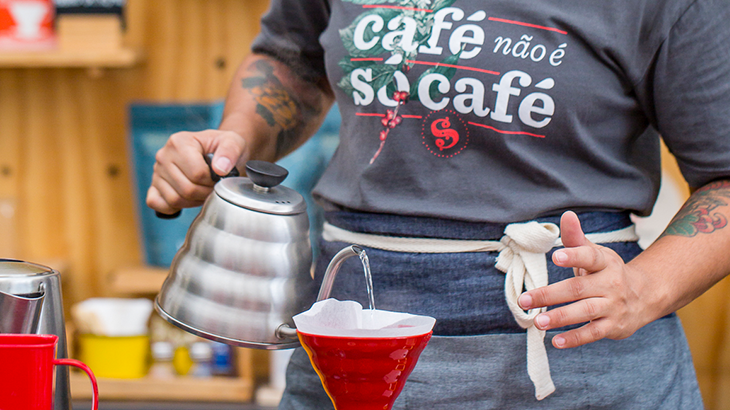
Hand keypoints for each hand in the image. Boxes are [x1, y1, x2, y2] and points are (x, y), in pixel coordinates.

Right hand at [146, 129, 246, 214]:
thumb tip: (220, 169)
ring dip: (193, 201)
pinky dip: (172, 207)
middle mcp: (163, 155)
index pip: (197, 173)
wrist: (215, 151)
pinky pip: (156, 203)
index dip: (212, 181)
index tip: (218, 178)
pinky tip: (186, 199)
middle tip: (212, 188)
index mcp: (180, 142)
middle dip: (205, 193)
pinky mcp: (154, 185)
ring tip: (202, 191)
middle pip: (186, 189)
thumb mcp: (233, 142)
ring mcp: (157, 171)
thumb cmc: (221, 147)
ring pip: (174, 199)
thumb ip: (230, 151)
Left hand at [517, 211, 652, 348]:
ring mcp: (612, 306)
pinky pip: (592, 333)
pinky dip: (574, 338)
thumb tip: (567, 215)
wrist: (644, 296)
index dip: (574, 256)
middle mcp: (610, 284)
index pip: (589, 257)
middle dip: (550, 294)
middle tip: (524, 299)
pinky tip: (555, 341)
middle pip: (578, 288)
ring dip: (560, 317)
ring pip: (585, 312)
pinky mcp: (612, 326)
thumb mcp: (595, 253)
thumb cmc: (607, 272)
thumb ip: (577, 238)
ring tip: (537, 321)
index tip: (555, 256)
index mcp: (604, 263)